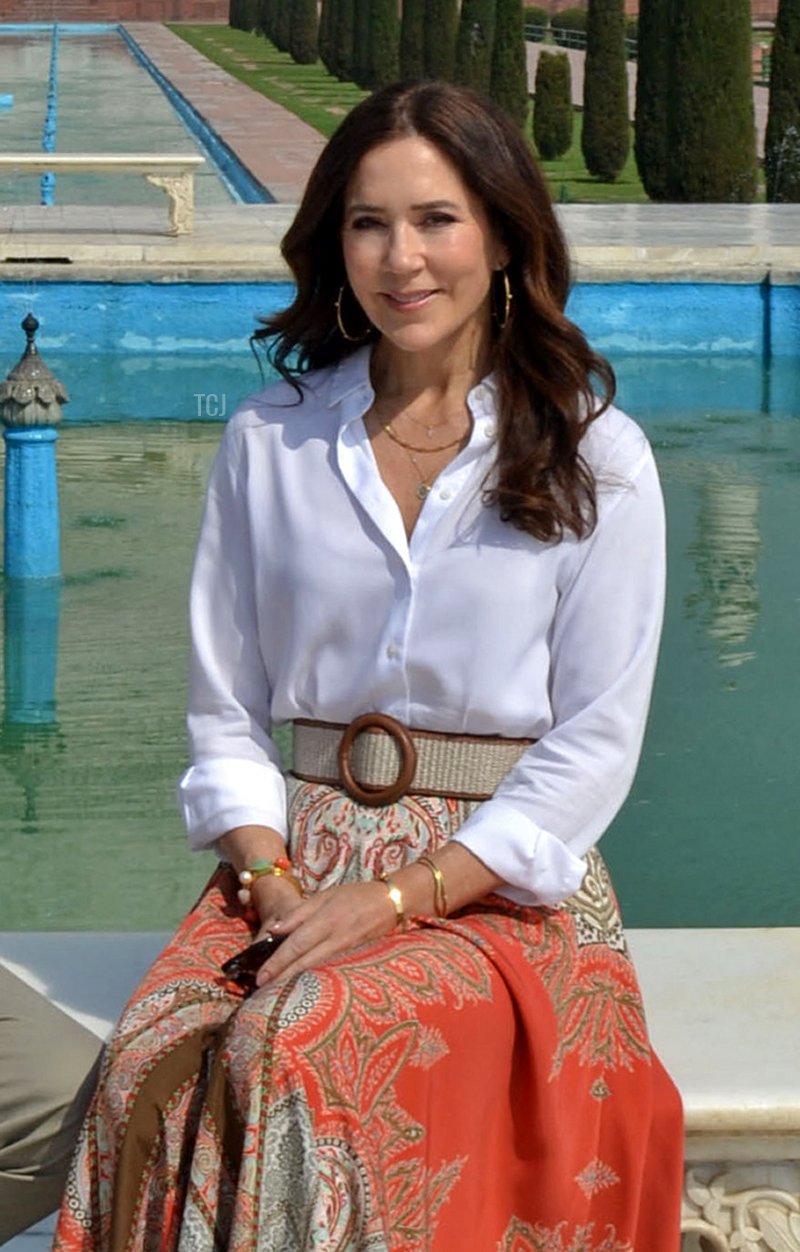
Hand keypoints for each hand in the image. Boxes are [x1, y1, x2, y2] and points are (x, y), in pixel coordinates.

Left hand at [253, 880, 396, 987]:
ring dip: (293, 979)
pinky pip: (326, 967)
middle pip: (303, 962)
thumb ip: (300, 913)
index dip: (277, 962)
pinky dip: (309, 975)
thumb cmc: (354, 895)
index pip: (296, 944)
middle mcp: (334, 939)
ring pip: (314, 968)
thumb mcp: (325, 895)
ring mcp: (344, 950)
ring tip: (274, 988)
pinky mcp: (350, 956)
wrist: (389, 902)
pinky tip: (298, 980)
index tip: (261, 975)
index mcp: (325, 920)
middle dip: (281, 976)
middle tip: (261, 988)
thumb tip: (274, 929)